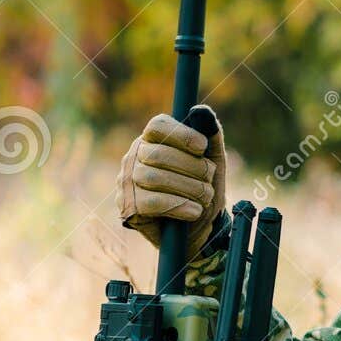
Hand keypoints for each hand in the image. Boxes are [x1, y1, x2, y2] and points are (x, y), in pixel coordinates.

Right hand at [117, 106, 226, 248]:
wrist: (199, 229)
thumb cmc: (203, 190)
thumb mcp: (214, 161)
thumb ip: (211, 134)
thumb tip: (202, 111)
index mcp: (152, 140)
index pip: (157, 125)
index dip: (181, 134)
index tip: (202, 147)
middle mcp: (134, 157)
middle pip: (159, 153)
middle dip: (192, 168)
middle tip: (208, 180)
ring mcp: (126, 182)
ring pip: (154, 178)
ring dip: (188, 188)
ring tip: (204, 198)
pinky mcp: (128, 207)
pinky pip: (151, 202)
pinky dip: (178, 206)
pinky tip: (194, 211)